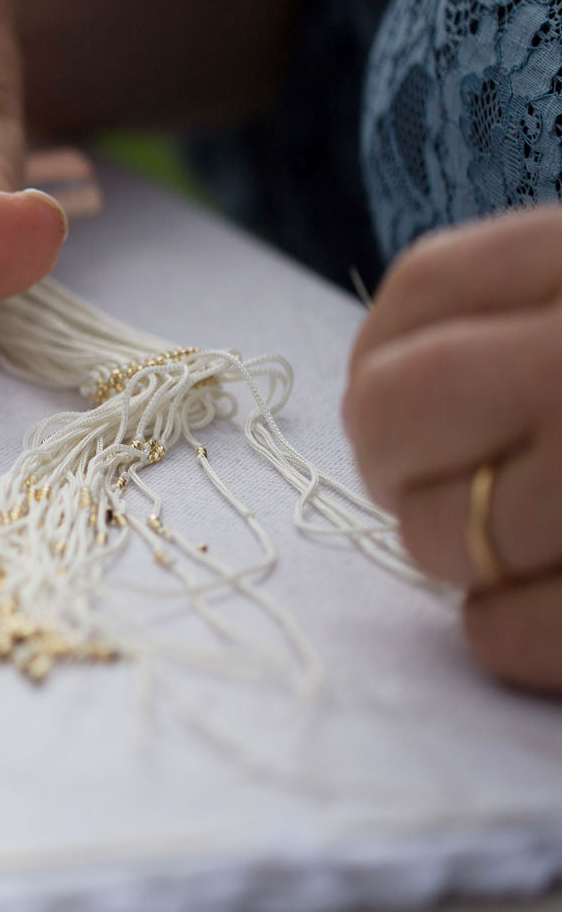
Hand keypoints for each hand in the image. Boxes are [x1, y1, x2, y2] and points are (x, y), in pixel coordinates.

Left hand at [344, 204, 561, 689]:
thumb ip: (526, 321)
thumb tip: (393, 396)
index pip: (427, 289)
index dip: (383, 357)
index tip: (401, 401)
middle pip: (397, 405)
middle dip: (400, 462)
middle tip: (453, 485)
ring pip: (442, 531)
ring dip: (455, 553)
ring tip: (522, 544)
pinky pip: (512, 634)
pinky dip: (506, 637)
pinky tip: (543, 612)